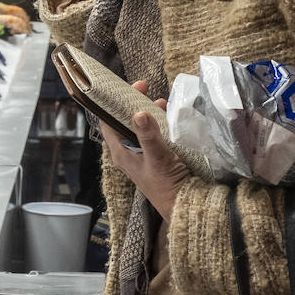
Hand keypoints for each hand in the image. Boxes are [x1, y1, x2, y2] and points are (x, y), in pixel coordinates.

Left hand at [100, 80, 190, 222]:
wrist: (185, 207)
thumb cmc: (167, 186)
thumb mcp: (157, 158)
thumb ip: (148, 136)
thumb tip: (138, 113)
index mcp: (120, 152)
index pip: (108, 122)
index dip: (113, 103)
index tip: (125, 87)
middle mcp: (128, 152)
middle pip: (125, 122)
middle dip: (134, 104)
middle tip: (145, 88)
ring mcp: (143, 155)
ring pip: (141, 128)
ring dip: (149, 113)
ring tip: (161, 101)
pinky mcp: (157, 157)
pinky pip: (155, 135)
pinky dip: (161, 124)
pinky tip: (170, 117)